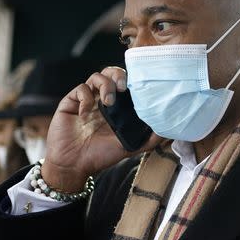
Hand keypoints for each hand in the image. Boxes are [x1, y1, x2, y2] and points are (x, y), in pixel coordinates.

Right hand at [41, 67, 162, 191]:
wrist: (74, 165)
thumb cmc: (100, 155)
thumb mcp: (129, 147)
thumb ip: (148, 140)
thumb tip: (169, 133)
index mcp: (116, 108)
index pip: (125, 84)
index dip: (131, 81)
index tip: (137, 88)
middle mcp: (101, 100)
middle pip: (111, 74)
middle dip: (119, 75)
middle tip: (124, 88)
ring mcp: (86, 100)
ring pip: (96, 76)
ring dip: (105, 85)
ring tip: (108, 102)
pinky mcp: (71, 103)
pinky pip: (80, 89)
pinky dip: (85, 98)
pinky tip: (85, 114)